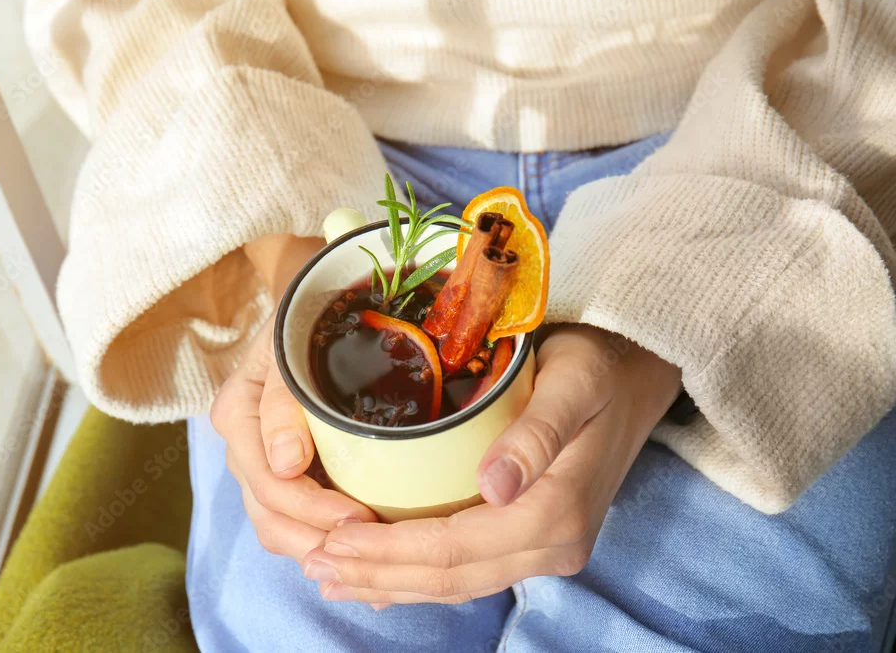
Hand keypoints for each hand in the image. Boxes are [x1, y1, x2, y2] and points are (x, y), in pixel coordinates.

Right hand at [210, 235, 378, 563]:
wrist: (306, 305)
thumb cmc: (301, 321)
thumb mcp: (289, 347)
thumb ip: (283, 403)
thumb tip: (285, 464)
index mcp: (238, 416)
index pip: (269, 484)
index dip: (313, 510)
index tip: (362, 518)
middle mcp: (243, 447)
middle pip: (270, 516)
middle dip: (318, 540)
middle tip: (371, 552)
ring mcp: (261, 462)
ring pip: (278, 526)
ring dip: (319, 549)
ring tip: (368, 565)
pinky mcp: (284, 470)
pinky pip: (293, 518)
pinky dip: (322, 539)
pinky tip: (361, 555)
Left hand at [300, 324, 681, 604]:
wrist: (635, 376)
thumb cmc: (597, 366)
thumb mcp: (573, 381)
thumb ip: (538, 433)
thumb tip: (495, 488)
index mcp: (557, 511)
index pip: (458, 547)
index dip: (392, 551)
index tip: (333, 539)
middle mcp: (556, 545)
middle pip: (452, 576)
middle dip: (380, 574)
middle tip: (316, 563)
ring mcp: (549, 548)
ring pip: (459, 583)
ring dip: (394, 584)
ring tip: (332, 576)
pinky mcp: (538, 540)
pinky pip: (473, 571)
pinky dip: (422, 579)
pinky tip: (383, 579)